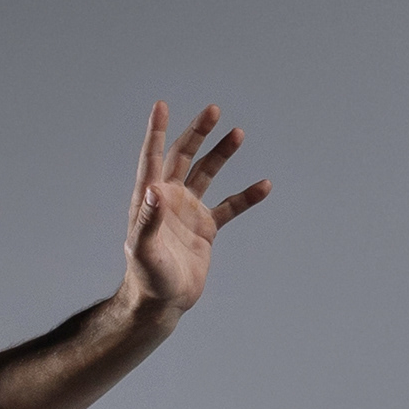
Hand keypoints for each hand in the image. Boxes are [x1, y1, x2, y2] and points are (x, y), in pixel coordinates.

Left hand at [117, 99, 271, 326]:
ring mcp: (188, 211)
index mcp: (150, 198)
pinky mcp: (206, 228)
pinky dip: (246, 196)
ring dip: (222, 154)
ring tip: (238, 133)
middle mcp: (169, 199)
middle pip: (183, 156)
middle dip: (197, 133)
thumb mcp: (144, 248)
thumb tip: (154, 189)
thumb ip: (147, 219)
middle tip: (213, 110)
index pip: (153, 157)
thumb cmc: (147, 277)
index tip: (161, 105)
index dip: (156, 132)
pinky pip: (230, 207)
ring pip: (207, 174)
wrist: (163, 303)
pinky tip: (264, 185)